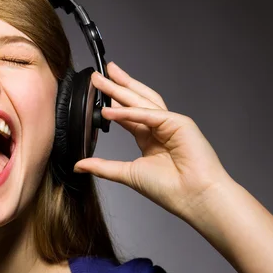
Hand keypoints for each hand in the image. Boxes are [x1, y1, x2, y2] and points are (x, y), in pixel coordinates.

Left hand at [74, 62, 232, 219]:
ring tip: (104, 77)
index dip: (111, 102)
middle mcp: (160, 127)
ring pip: (142, 101)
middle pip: (135, 100)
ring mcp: (171, 123)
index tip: (96, 91)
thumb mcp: (127, 173)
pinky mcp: (179, 123)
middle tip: (96, 75)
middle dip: (116, 86)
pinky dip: (128, 112)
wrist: (194, 197)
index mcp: (149, 138)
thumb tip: (78, 165)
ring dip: (122, 88)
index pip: (127, 114)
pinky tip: (110, 110)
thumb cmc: (169, 189)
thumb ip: (103, 167)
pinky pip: (148, 114)